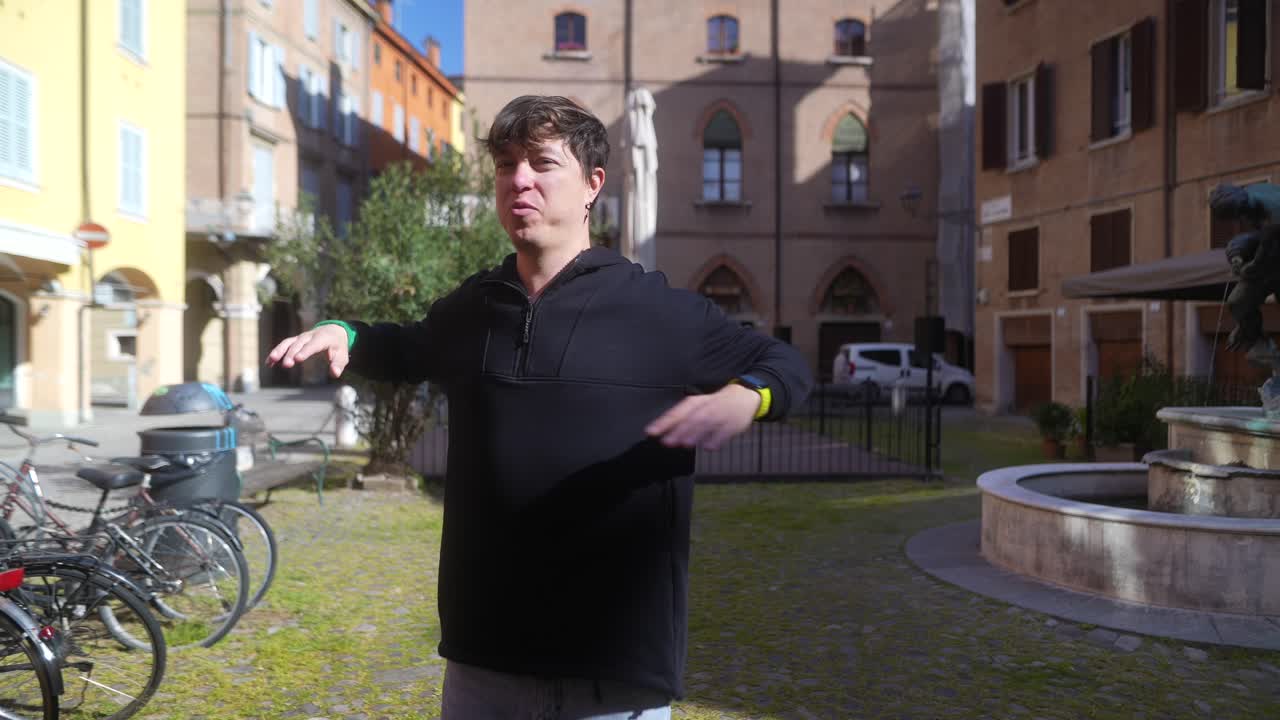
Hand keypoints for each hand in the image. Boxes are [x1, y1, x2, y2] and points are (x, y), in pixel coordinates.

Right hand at [265, 325, 349, 377]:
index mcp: (322, 338)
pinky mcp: (295, 341)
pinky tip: (269, 363)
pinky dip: (276, 352)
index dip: (305, 351)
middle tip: (287, 365)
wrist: (332, 331)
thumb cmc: (338, 346)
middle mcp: (309, 336)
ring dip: (280, 351)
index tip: (297, 359)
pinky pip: (284, 345)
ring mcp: (301, 338)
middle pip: (298, 344)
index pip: (313, 345)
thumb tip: (335, 373)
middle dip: (291, 353)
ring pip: (288, 342)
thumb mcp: (342, 355)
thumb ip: (338, 364)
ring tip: (272, 361)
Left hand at [645, 384, 760, 449]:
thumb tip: (661, 430)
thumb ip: (681, 418)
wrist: (744, 397)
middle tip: (666, 442)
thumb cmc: (714, 403)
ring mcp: (720, 415)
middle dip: (678, 430)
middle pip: (690, 419)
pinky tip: (708, 447)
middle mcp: (707, 407)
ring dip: (695, 434)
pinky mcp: (733, 424)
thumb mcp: (697, 405)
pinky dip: (716, 440)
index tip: (651, 432)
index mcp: (695, 403)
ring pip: (706, 424)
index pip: (677, 412)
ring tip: (685, 443)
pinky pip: (724, 433)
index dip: (664, 422)